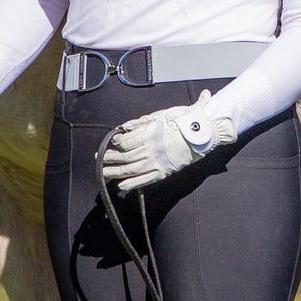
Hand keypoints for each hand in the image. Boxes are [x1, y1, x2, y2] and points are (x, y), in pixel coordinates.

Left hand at [102, 90, 236, 192]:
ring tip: (103, 172)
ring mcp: (157, 162)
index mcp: (150, 133)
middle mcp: (151, 149)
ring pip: (131, 169)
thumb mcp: (163, 115)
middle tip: (98, 159)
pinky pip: (144, 180)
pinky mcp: (163, 172)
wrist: (202, 135)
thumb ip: (142, 122)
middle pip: (125, 156)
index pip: (126, 142)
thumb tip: (123, 127)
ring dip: (115, 171)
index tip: (109, 144)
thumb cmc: (185, 122)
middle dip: (109, 158)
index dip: (115, 144)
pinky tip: (121, 185)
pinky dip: (132, 184)